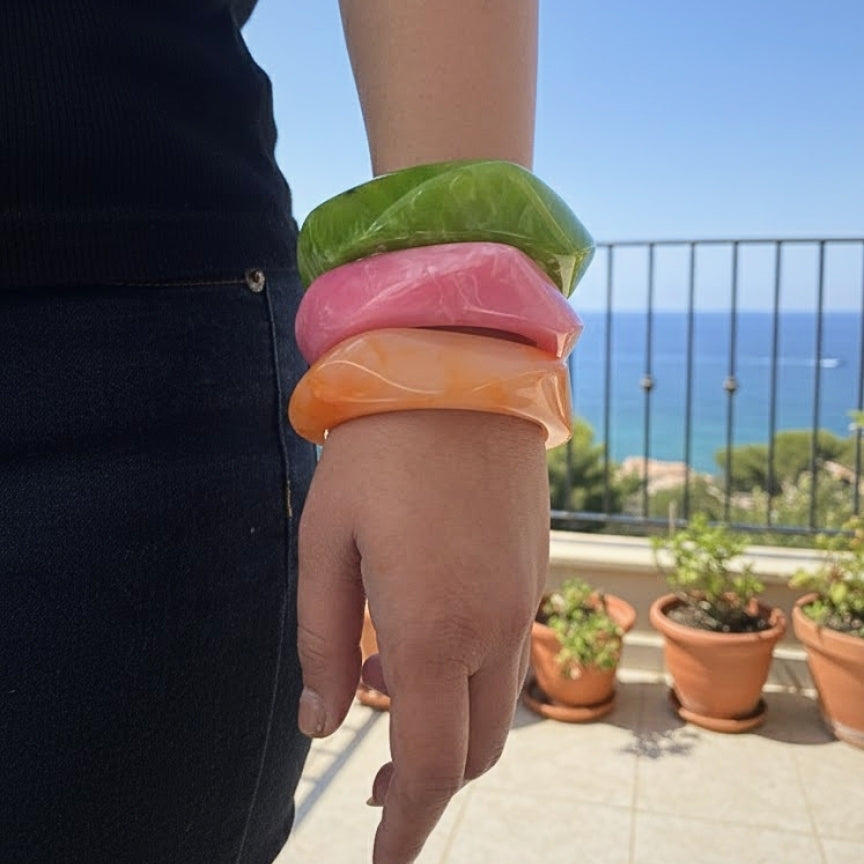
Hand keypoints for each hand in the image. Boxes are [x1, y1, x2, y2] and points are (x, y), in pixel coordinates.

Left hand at [297, 409, 548, 863]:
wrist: (458, 371)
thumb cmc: (376, 455)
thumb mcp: (325, 545)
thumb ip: (320, 643)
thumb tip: (319, 724)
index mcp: (433, 630)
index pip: (431, 768)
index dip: (406, 828)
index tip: (384, 862)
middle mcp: (494, 628)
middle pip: (477, 750)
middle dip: (429, 782)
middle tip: (375, 779)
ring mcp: (524, 599)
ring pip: (499, 704)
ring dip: (451, 723)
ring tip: (384, 685)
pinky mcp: (536, 572)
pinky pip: (509, 651)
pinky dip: (471, 674)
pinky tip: (426, 632)